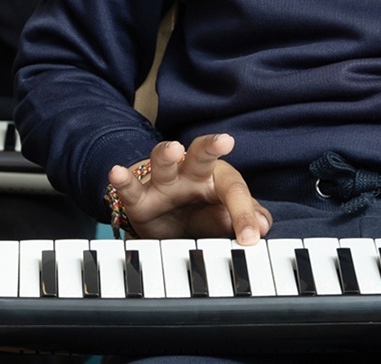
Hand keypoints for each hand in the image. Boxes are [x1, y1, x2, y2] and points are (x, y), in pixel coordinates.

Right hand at [107, 135, 270, 244]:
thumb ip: (245, 217)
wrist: (165, 219)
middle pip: (201, 155)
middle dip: (211, 147)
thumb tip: (264, 225)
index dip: (244, 214)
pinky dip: (123, 179)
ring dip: (167, 153)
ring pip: (164, 162)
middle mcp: (190, 173)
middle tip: (225, 141)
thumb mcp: (225, 217)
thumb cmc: (202, 212)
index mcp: (218, 178)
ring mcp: (163, 182)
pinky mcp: (139, 197)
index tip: (250, 238)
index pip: (234, 191)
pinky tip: (117, 172)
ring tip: (173, 148)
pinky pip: (130, 186)